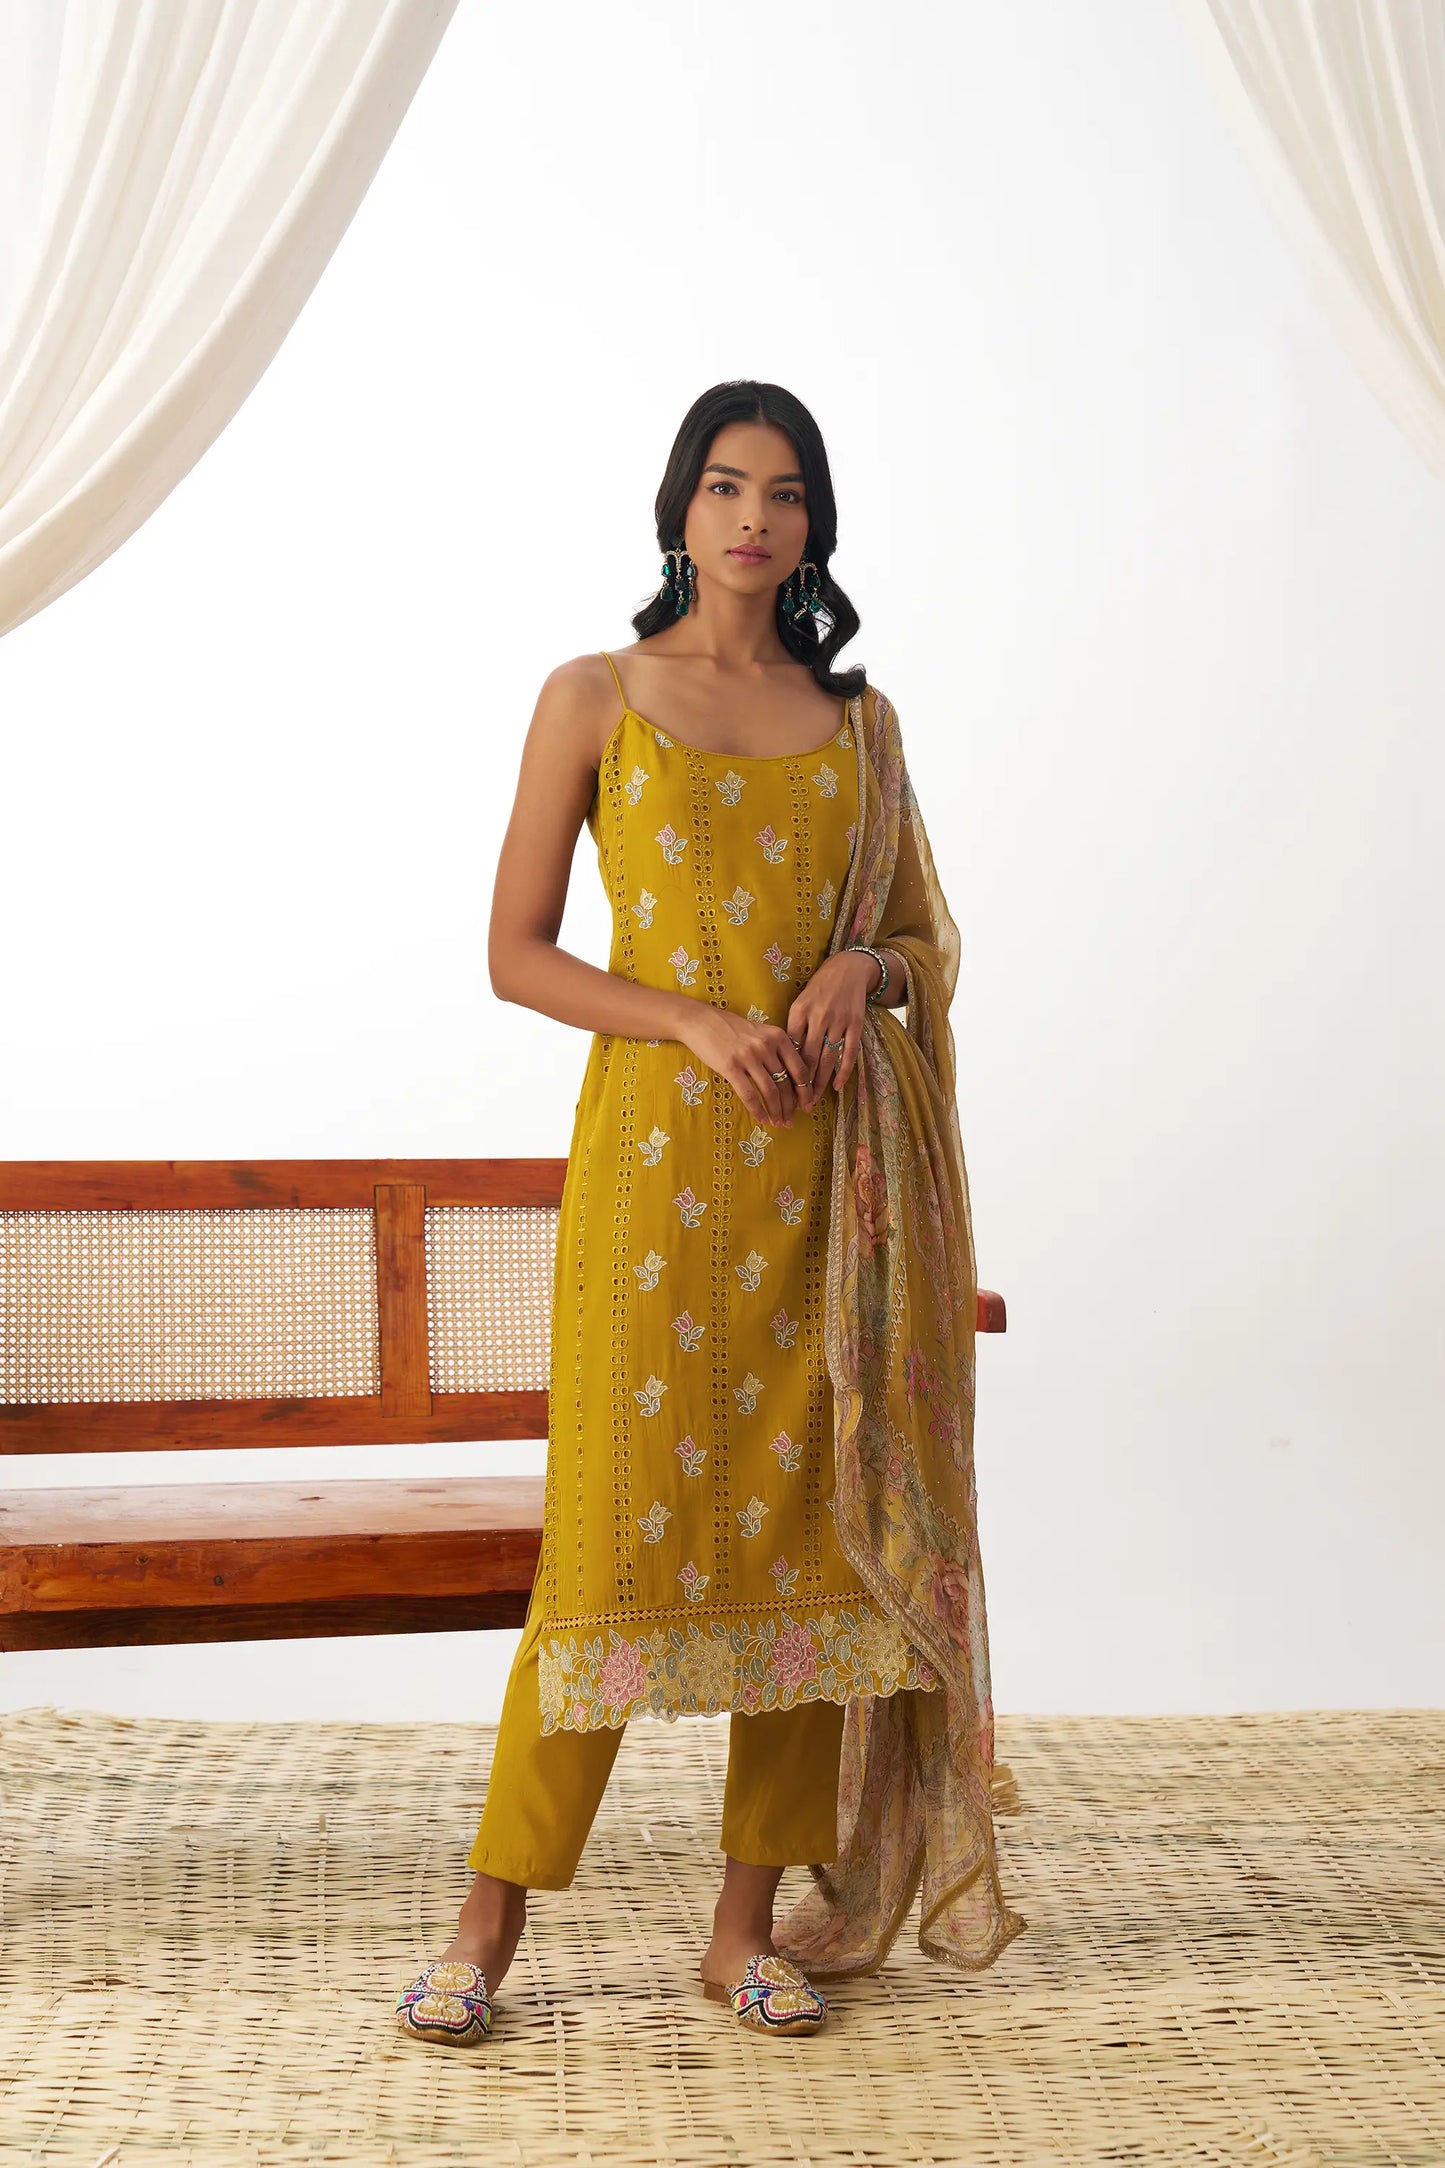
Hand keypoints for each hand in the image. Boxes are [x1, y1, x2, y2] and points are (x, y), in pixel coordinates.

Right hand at [678, 1005, 812, 1127]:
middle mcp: (767, 1046)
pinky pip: (749, 1094)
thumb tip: (792, 1080)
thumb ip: (776, 1050)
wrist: (700, 1021)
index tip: (807, 1105)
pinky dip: (758, 1110)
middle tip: (792, 1121)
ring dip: (776, 1112)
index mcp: (778, 1037)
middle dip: (791, 1107)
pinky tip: (761, 1119)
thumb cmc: (731, 1029)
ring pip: (770, 1092)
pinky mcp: (731, 1066)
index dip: (805, 1091)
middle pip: (786, 1083)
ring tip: (778, 1123)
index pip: (800, 1069)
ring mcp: (749, 1056)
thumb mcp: (760, 1033)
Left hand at [784, 950, 880, 1109]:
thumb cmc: (818, 990)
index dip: (786, 1071)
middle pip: (809, 1058)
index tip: (781, 1090)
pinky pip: (850, 1052)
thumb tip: (782, 1059)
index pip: (791, 1048)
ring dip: (820, 1082)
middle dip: (802, 1084)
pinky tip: (837, 1087)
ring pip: (828, 1058)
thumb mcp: (800, 1004)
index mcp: (800, 1012)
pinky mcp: (856, 1024)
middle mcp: (819, 1016)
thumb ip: (793, 1029)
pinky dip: (843, 1071)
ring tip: (813, 1101)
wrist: (847, 969)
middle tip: (797, 1104)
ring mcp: (839, 1021)